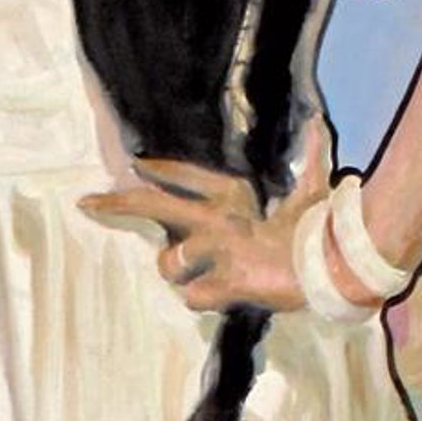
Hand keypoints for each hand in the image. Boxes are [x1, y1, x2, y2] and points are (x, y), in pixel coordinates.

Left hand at [80, 122, 336, 316]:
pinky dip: (203, 300)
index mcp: (235, 194)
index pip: (185, 174)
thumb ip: (309, 158)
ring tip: (203, 274)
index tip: (137, 164)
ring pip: (169, 262)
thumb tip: (318, 121)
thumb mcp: (310, 191)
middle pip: (154, 204)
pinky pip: (192, 297)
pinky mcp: (225, 281)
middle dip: (118, 202)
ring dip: (180, 272)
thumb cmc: (318, 228)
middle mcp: (219, 217)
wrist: (334, 263)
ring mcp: (219, 250)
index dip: (160, 168)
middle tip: (87, 201)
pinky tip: (221, 296)